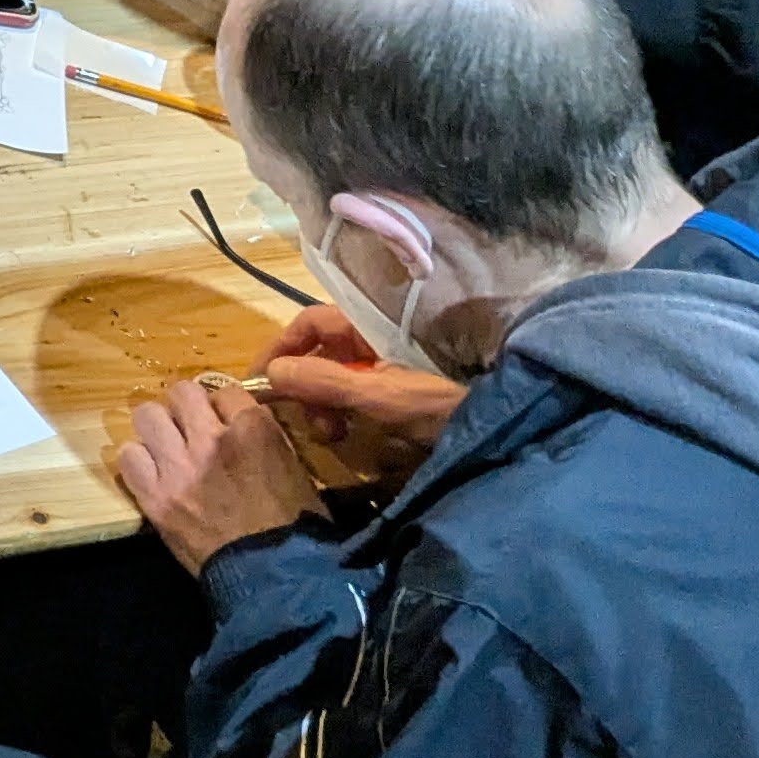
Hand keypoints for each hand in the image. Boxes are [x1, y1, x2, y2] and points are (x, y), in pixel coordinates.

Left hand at [115, 375, 320, 575]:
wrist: (274, 578)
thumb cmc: (296, 526)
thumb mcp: (293, 468)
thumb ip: (264, 436)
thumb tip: (242, 421)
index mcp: (253, 429)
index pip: (225, 390)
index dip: (223, 405)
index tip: (223, 420)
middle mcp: (211, 440)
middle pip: (180, 392)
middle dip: (186, 407)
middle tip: (191, 428)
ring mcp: (178, 468)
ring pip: (147, 415)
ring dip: (158, 429)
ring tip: (168, 448)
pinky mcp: (155, 497)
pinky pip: (128, 457)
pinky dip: (139, 462)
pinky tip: (153, 474)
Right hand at [256, 306, 464, 475]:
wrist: (497, 424)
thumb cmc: (440, 403)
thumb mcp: (380, 396)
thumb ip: (326, 382)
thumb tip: (271, 373)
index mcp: (368, 326)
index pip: (308, 323)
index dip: (281, 348)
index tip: (261, 383)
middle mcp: (372, 336)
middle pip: (319, 350)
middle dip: (304, 385)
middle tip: (310, 423)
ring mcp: (386, 362)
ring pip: (334, 373)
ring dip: (323, 402)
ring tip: (332, 434)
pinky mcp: (397, 386)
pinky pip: (355, 390)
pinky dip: (344, 409)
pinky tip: (350, 433)